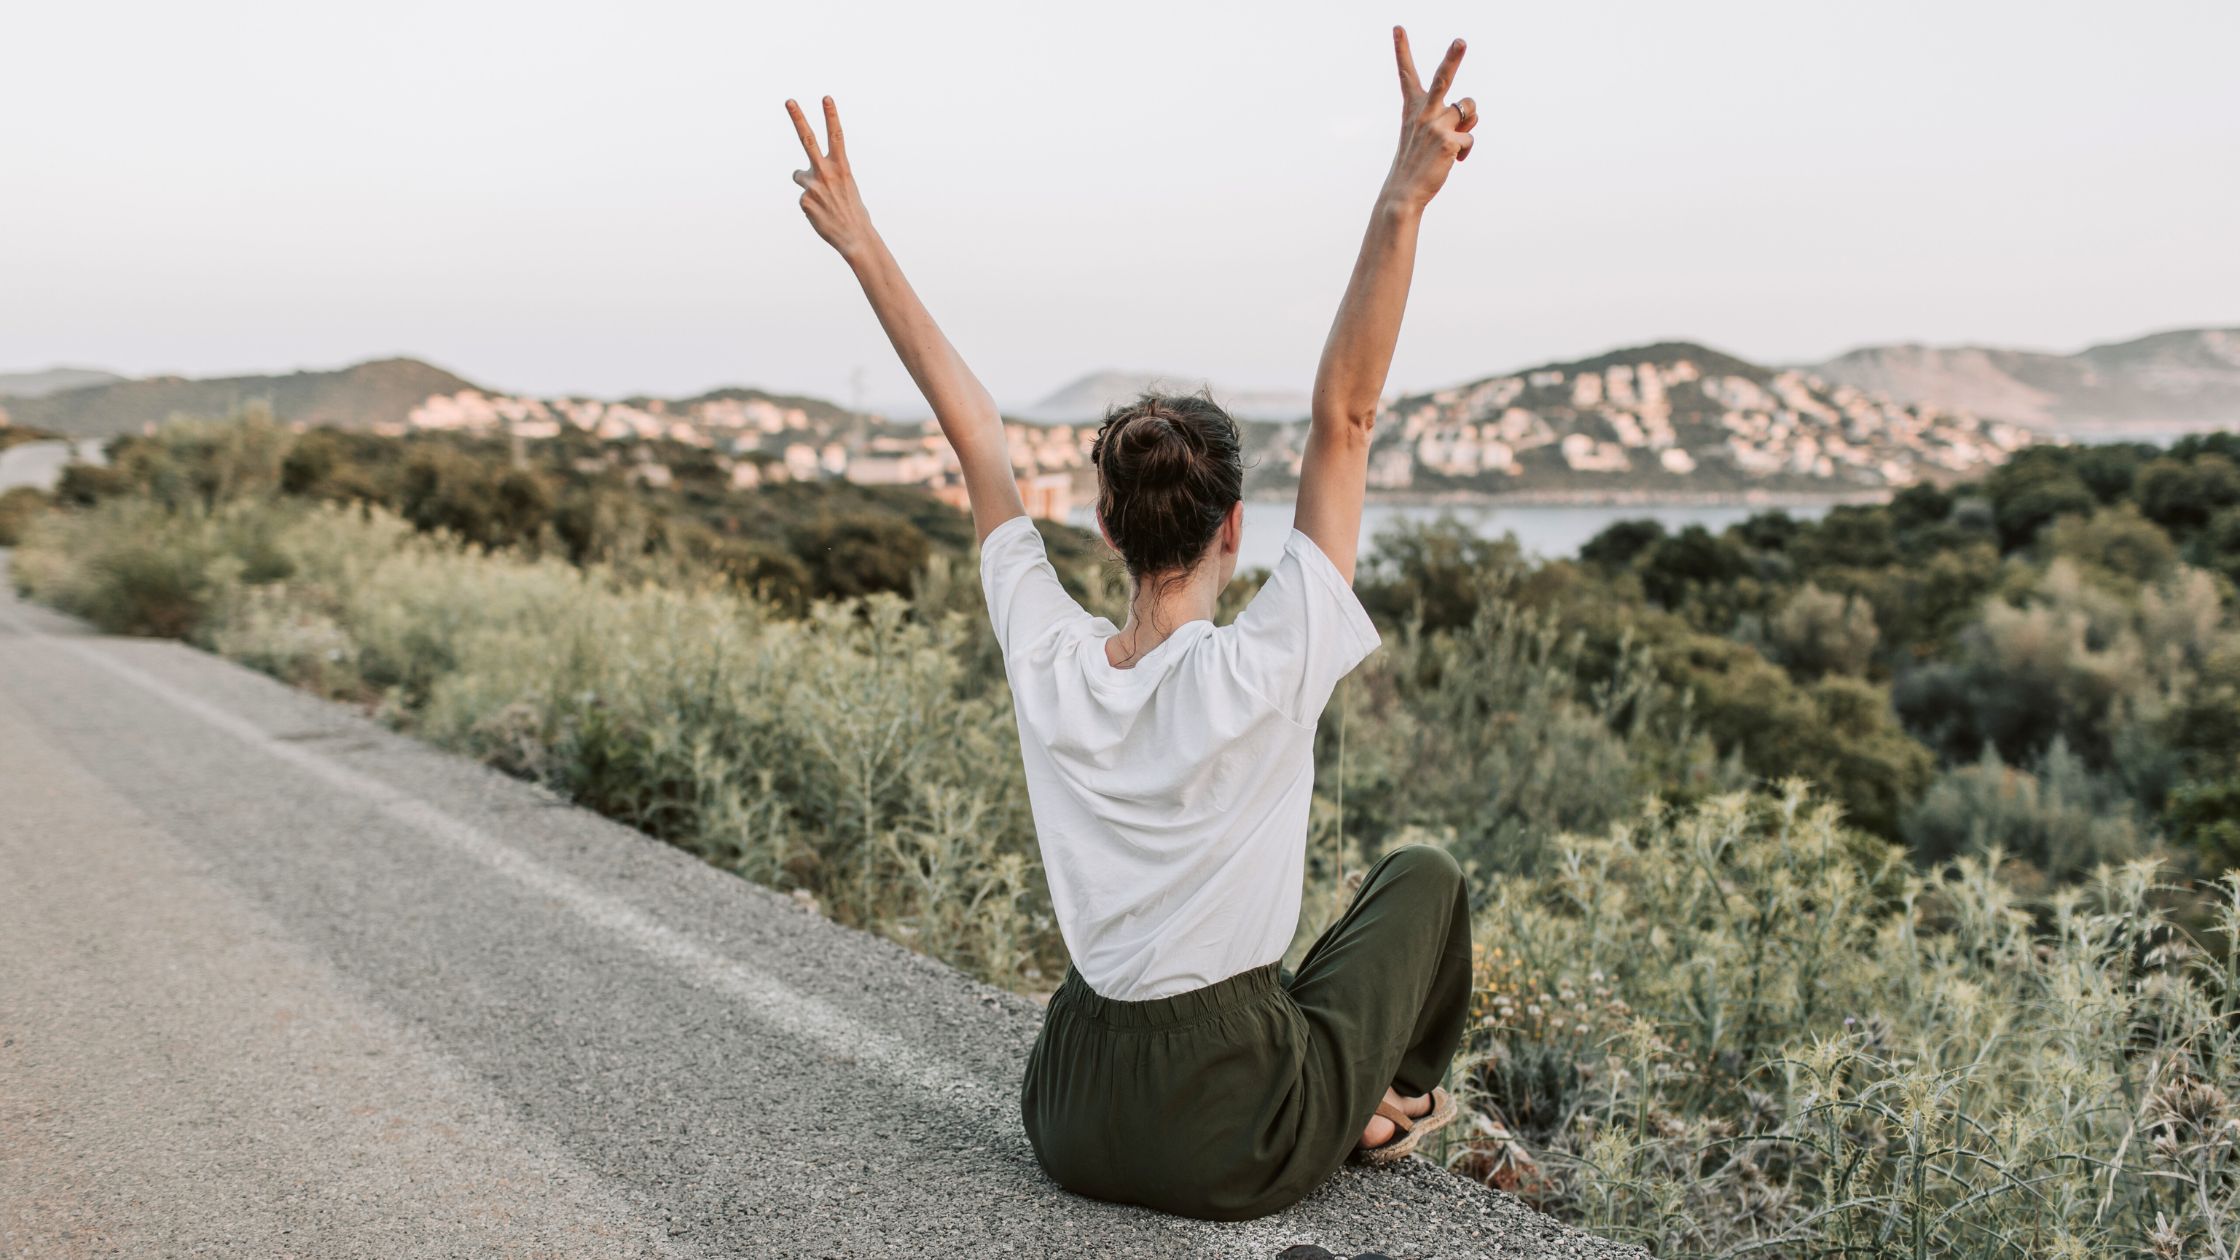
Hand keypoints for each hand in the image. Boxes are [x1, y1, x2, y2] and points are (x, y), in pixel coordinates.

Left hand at [786, 96, 876, 261]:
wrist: (855, 237)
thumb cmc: (853, 211)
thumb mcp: (846, 187)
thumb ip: (825, 175)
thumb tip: (798, 176)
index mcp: (842, 167)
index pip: (836, 136)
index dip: (831, 116)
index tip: (826, 98)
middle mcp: (826, 172)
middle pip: (808, 139)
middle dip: (798, 118)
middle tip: (789, 100)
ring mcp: (813, 186)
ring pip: (800, 176)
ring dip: (807, 183)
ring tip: (823, 201)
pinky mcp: (804, 201)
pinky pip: (803, 198)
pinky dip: (810, 206)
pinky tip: (821, 215)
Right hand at [1382, 27, 1475, 211]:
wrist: (1404, 193)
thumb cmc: (1417, 163)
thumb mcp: (1428, 135)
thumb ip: (1450, 117)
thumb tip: (1473, 111)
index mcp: (1413, 109)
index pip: (1406, 75)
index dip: (1402, 50)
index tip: (1398, 28)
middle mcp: (1424, 113)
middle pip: (1443, 78)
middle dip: (1453, 58)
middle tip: (1461, 41)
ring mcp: (1436, 126)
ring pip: (1469, 109)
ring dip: (1469, 122)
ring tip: (1452, 142)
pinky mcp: (1449, 141)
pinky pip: (1470, 136)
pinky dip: (1466, 150)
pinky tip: (1454, 161)